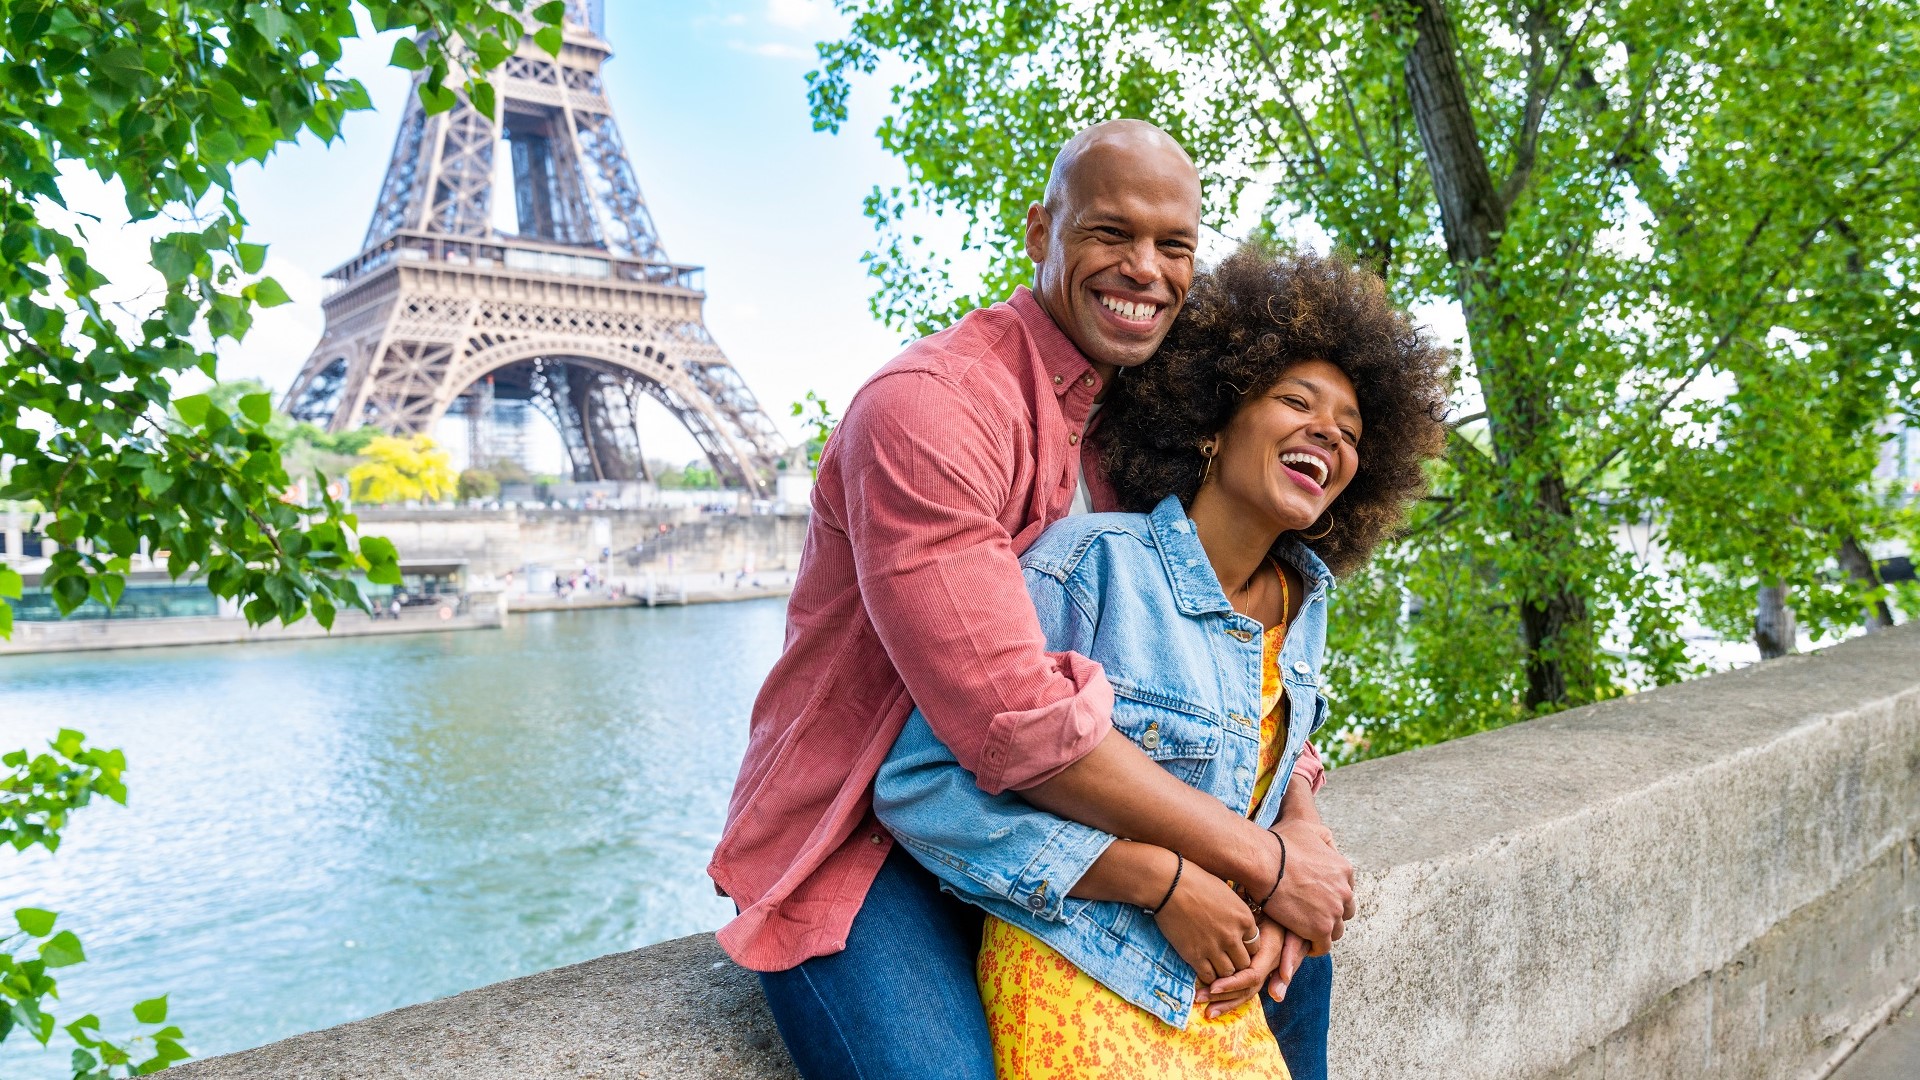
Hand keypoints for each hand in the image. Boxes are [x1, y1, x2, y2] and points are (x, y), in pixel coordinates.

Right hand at [1153, 863, 1257, 986]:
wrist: (1169, 884)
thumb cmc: (1196, 881)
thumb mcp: (1226, 893)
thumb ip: (1236, 912)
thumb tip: (1238, 923)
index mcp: (1244, 918)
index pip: (1255, 946)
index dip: (1245, 947)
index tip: (1235, 946)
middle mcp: (1233, 936)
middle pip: (1244, 963)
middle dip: (1236, 962)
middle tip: (1225, 959)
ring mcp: (1214, 947)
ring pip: (1228, 973)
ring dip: (1222, 971)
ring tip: (1213, 964)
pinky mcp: (1195, 955)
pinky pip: (1208, 976)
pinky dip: (1207, 975)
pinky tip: (1202, 967)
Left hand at [1195, 917, 1301, 1017]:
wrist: (1280, 902)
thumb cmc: (1281, 910)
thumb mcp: (1290, 930)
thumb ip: (1290, 957)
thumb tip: (1276, 996)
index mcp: (1272, 956)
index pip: (1251, 978)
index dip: (1232, 984)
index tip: (1213, 987)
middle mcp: (1267, 965)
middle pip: (1244, 989)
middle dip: (1222, 996)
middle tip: (1198, 998)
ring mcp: (1261, 965)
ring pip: (1242, 989)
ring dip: (1220, 997)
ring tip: (1199, 999)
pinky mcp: (1252, 961)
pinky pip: (1239, 979)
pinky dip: (1224, 989)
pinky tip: (1207, 991)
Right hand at [1259, 819, 1354, 949]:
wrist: (1263, 861)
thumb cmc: (1280, 843)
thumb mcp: (1309, 829)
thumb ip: (1325, 838)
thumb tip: (1329, 844)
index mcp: (1344, 869)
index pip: (1346, 891)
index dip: (1331, 896)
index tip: (1317, 900)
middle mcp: (1345, 891)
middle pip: (1345, 912)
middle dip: (1331, 914)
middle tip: (1311, 915)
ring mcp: (1334, 911)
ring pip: (1336, 930)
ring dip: (1323, 931)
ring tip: (1305, 930)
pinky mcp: (1321, 929)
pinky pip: (1324, 946)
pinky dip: (1315, 946)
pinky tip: (1303, 943)